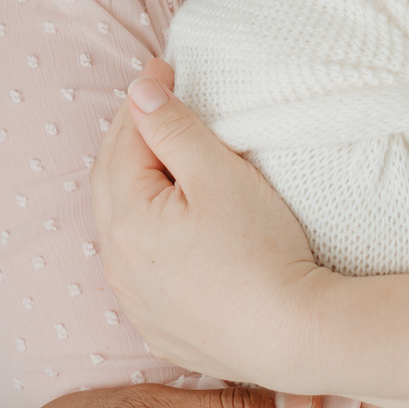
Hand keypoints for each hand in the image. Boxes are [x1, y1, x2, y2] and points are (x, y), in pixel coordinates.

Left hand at [92, 61, 328, 387]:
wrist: (295, 338)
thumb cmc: (262, 251)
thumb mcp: (219, 175)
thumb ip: (173, 128)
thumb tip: (139, 93)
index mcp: (126, 218)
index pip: (124, 141)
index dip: (145, 100)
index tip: (165, 69)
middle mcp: (117, 263)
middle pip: (113, 182)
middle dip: (131, 138)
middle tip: (158, 104)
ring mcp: (136, 301)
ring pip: (121, 228)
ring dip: (134, 189)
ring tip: (160, 160)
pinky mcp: (159, 329)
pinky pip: (140, 272)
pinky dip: (147, 239)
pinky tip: (169, 229)